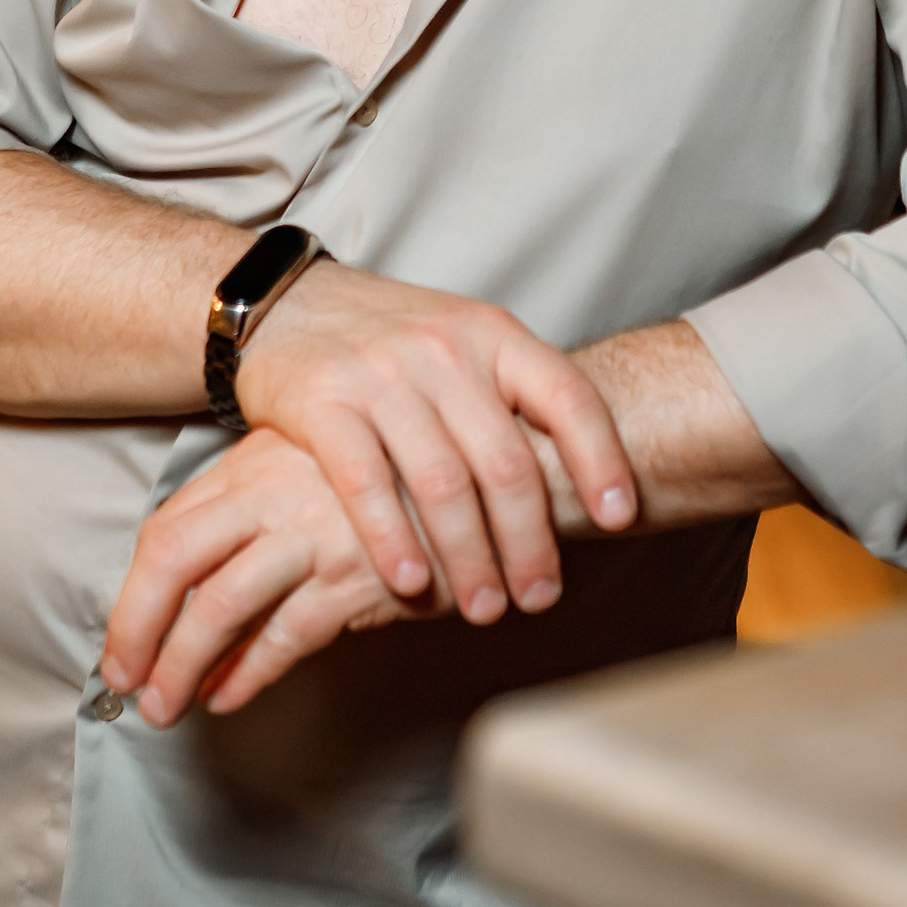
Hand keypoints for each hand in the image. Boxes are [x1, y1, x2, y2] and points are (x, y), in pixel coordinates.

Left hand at [102, 426, 445, 724]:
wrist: (488, 470)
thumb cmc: (400, 479)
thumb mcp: (317, 474)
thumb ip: (261, 512)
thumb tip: (201, 586)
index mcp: (257, 461)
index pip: (168, 525)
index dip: (134, 592)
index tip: (121, 642)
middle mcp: (276, 489)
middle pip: (174, 557)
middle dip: (136, 627)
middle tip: (124, 680)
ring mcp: (315, 530)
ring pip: (220, 603)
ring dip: (182, 664)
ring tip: (167, 707)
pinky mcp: (358, 574)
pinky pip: (286, 633)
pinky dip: (249, 673)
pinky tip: (230, 696)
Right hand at [233, 264, 635, 627]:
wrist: (284, 298)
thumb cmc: (389, 336)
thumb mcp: (462, 340)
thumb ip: (510, 396)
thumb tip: (584, 480)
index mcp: (492, 332)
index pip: (566, 396)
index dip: (601, 460)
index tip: (622, 518)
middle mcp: (444, 348)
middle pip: (506, 461)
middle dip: (530, 541)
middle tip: (539, 597)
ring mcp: (381, 374)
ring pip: (442, 483)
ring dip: (468, 558)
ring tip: (483, 607)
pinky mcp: (322, 402)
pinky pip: (367, 483)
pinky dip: (392, 540)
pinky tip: (410, 584)